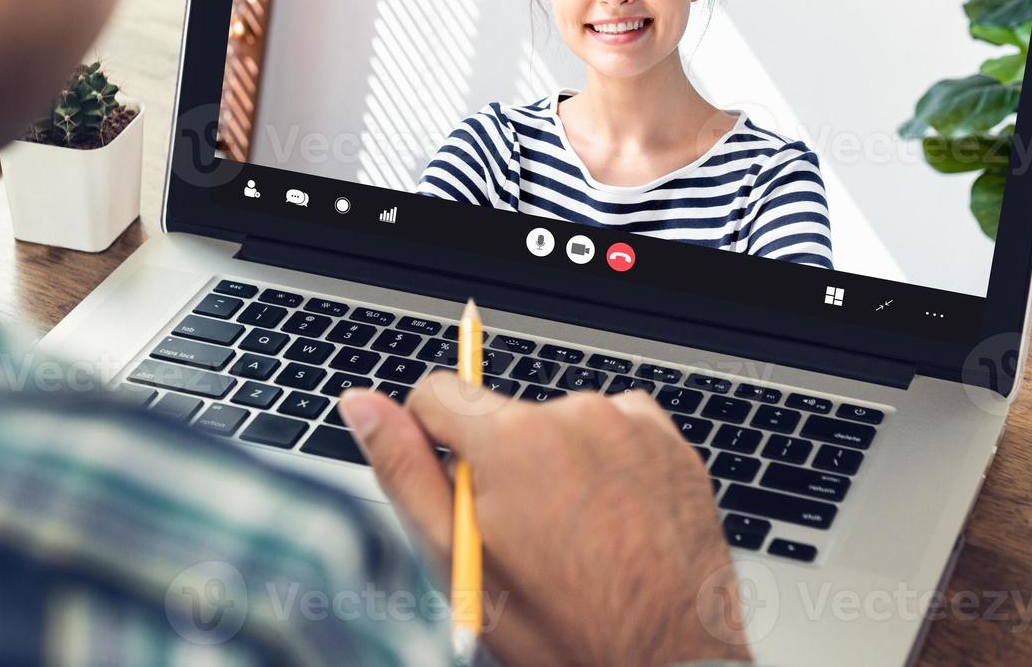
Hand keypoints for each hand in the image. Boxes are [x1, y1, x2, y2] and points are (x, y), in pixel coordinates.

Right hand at [339, 373, 752, 666]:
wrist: (667, 660)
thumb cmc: (561, 625)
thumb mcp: (460, 560)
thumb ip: (404, 470)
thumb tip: (360, 403)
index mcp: (512, 439)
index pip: (438, 391)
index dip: (430, 440)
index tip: (453, 488)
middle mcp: (574, 413)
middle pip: (501, 416)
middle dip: (499, 465)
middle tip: (523, 539)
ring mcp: (629, 424)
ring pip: (559, 426)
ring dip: (555, 464)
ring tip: (575, 539)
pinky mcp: (670, 441)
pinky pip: (616, 431)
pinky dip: (607, 465)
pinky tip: (613, 522)